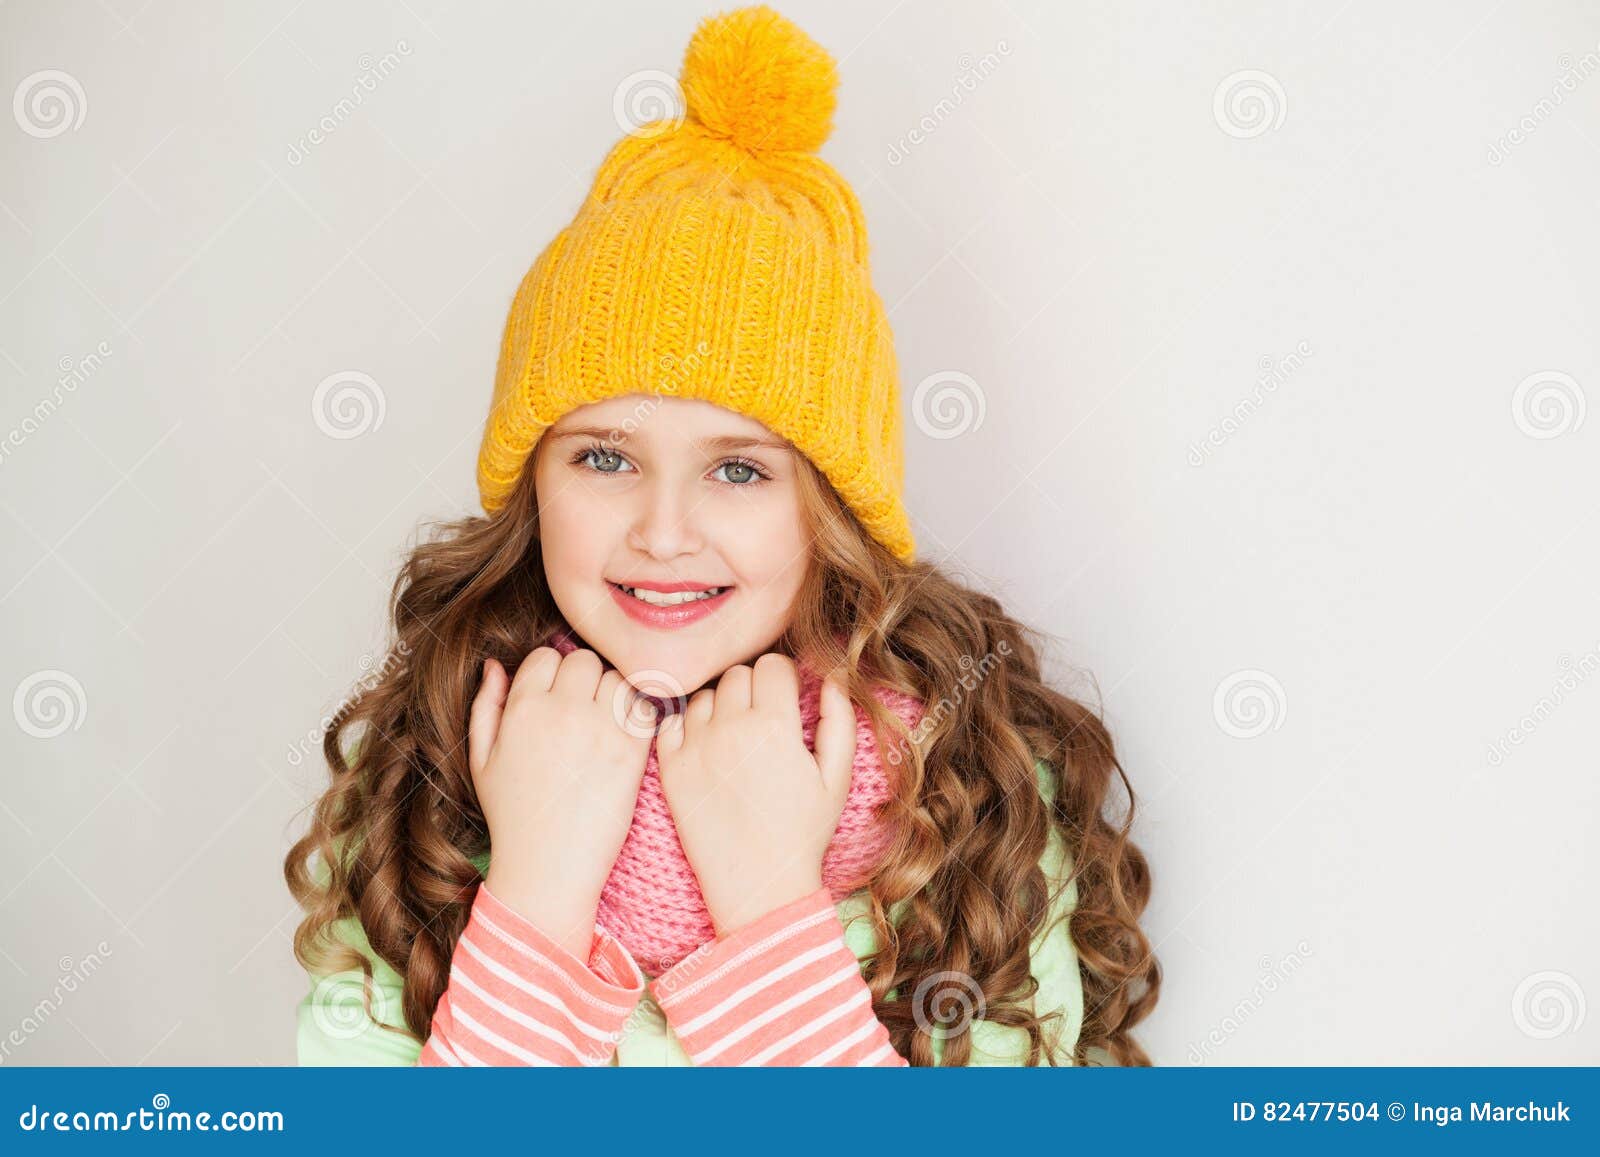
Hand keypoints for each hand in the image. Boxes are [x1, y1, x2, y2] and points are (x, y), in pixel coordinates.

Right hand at [468, 646, 657, 959]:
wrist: (548, 868)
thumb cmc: (512, 817)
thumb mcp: (482, 760)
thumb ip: (486, 706)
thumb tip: (496, 664)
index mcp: (523, 709)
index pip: (547, 656)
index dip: (552, 675)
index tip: (556, 700)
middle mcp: (562, 711)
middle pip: (585, 662)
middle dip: (584, 681)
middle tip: (583, 713)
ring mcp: (600, 729)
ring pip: (618, 680)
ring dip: (614, 696)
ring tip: (604, 726)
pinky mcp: (632, 752)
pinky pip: (645, 708)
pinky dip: (638, 716)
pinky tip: (626, 738)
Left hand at [654, 653, 855, 935]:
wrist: (757, 885)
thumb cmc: (803, 833)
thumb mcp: (837, 778)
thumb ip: (839, 720)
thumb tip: (834, 675)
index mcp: (775, 726)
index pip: (772, 665)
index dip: (784, 678)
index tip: (787, 698)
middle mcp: (731, 729)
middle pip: (737, 674)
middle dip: (753, 688)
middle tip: (763, 719)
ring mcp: (696, 747)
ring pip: (704, 694)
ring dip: (720, 705)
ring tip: (735, 736)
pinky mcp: (670, 768)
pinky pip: (672, 721)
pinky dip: (688, 726)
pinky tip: (707, 746)